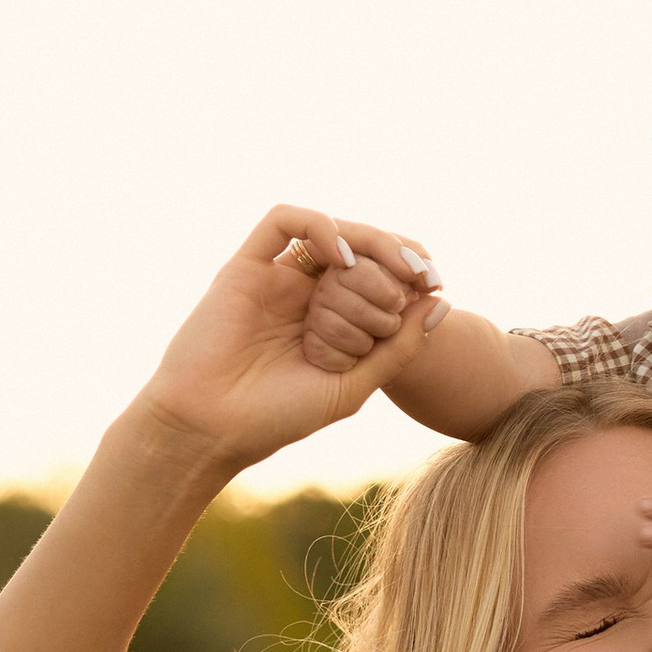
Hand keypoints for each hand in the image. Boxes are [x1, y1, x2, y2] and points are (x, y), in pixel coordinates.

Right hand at [137, 207, 440, 477]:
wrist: (211, 430)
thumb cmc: (276, 417)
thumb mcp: (353, 386)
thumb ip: (396, 348)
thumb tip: (441, 303)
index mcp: (330, 320)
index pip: (377, 275)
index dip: (410, 272)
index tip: (435, 287)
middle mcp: (303, 293)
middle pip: (359, 248)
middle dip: (398, 254)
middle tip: (424, 274)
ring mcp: (274, 278)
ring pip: (328, 230)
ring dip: (369, 239)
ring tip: (397, 267)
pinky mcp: (243, 267)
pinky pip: (282, 222)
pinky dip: (320, 226)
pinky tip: (345, 258)